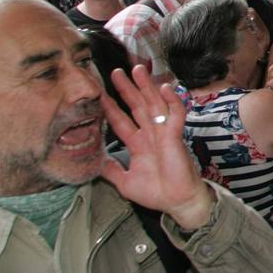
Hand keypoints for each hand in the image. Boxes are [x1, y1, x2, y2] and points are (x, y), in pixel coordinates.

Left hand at [100, 65, 214, 230]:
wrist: (177, 202)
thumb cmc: (156, 193)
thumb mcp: (125, 182)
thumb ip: (111, 170)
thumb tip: (95, 161)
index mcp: (138, 144)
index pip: (121, 121)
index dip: (110, 108)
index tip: (100, 95)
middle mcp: (150, 135)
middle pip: (137, 106)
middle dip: (127, 88)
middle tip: (117, 71)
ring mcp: (163, 134)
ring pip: (153, 104)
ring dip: (146, 87)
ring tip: (138, 70)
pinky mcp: (175, 136)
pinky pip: (175, 115)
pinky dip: (171, 101)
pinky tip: (165, 88)